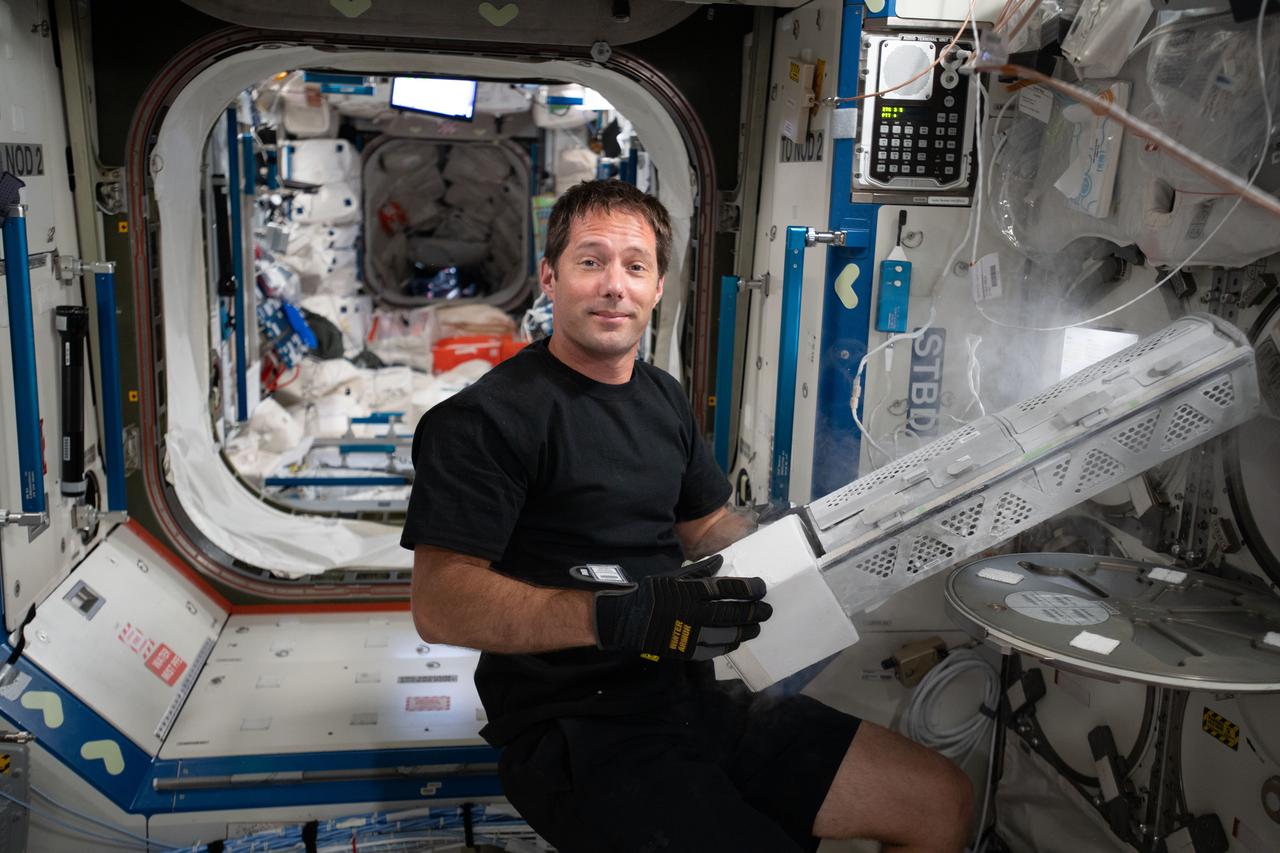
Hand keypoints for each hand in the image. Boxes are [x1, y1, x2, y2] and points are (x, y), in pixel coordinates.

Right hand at [591, 555, 771, 661]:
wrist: (628, 619)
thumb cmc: (652, 593)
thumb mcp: (674, 576)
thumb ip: (699, 571)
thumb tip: (721, 561)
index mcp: (690, 590)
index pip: (727, 588)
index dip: (748, 588)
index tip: (762, 587)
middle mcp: (693, 612)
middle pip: (731, 612)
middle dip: (753, 611)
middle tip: (767, 610)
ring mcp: (690, 633)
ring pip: (726, 633)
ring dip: (745, 630)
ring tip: (757, 627)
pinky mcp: (686, 650)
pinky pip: (713, 649)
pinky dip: (728, 645)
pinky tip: (737, 641)